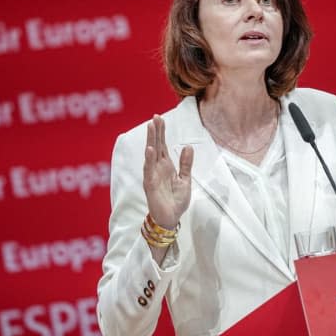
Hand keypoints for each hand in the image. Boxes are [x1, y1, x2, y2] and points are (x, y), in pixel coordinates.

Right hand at [143, 115, 193, 230]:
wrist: (171, 219)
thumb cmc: (176, 201)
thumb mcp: (185, 180)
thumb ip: (186, 164)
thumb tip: (187, 146)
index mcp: (166, 166)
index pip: (162, 145)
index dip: (161, 132)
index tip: (159, 118)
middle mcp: (157, 168)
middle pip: (156, 145)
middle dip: (155, 131)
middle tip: (155, 116)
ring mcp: (152, 175)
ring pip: (151, 154)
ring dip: (151, 140)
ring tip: (151, 126)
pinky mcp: (150, 184)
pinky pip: (148, 170)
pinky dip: (149, 159)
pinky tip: (150, 149)